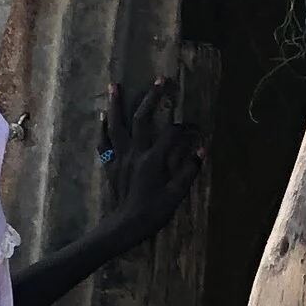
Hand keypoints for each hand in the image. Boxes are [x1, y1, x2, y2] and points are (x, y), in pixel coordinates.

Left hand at [98, 79, 203, 244]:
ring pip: (116, 125)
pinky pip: (104, 142)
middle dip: (151, 97)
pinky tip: (104, 115)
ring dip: (116, 104)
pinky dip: (103, 128)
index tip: (194, 125)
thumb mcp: (176, 194)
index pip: (171, 133)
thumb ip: (189, 170)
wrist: (124, 226)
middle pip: (141, 119)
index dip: (185, 126)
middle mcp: (134, 153)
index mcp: (153, 159)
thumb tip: (202, 150)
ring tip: (114, 84)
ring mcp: (120, 157)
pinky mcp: (110, 164)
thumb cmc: (153, 212)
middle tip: (159, 79)